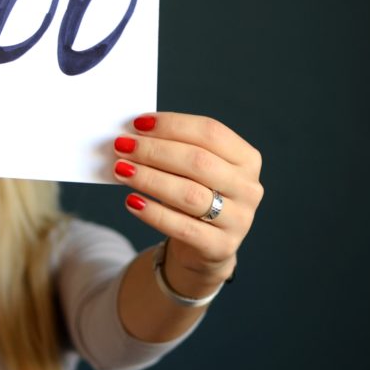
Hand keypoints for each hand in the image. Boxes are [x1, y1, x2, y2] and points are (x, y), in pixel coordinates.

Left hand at [112, 112, 263, 292]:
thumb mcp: (192, 170)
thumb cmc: (193, 194)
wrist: (202, 245)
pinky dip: (153, 213)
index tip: (138, 123)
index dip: (173, 125)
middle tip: (122, 146)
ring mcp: (239, 219)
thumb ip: (173, 149)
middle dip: (155, 151)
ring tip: (121, 170)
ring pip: (189, 194)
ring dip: (150, 179)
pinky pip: (182, 227)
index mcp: (246, 159)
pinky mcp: (220, 246)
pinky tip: (132, 201)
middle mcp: (248, 188)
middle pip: (198, 162)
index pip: (211, 132)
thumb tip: (133, 134)